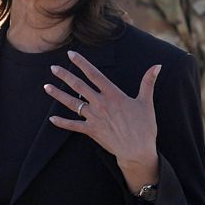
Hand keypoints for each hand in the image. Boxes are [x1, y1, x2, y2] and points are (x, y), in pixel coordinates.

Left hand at [45, 51, 159, 191]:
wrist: (137, 150)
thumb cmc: (144, 126)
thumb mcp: (146, 102)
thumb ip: (148, 82)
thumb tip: (157, 66)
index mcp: (113, 95)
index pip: (94, 75)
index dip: (82, 63)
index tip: (71, 54)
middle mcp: (100, 104)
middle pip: (79, 86)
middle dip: (65, 76)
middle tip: (53, 68)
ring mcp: (94, 117)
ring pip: (72, 103)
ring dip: (58, 95)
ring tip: (46, 87)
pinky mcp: (91, 131)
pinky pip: (73, 126)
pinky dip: (62, 122)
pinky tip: (52, 119)